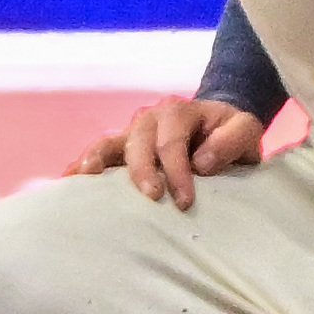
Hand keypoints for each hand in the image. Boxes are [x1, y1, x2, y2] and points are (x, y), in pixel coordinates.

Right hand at [74, 96, 265, 207]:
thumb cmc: (230, 134)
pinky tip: (67, 181)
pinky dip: (82, 165)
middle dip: (143, 172)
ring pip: (109, 144)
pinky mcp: (121, 148)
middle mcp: (150, 117)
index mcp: (179, 111)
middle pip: (138, 144)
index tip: (185, 202)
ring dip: (96, 161)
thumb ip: (232, 141)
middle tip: (152, 198)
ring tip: (84, 178)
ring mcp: (131, 132)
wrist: (219, 126)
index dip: (177, 172)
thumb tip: (203, 162)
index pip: (173, 143)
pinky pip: (99, 154)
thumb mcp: (246, 130)